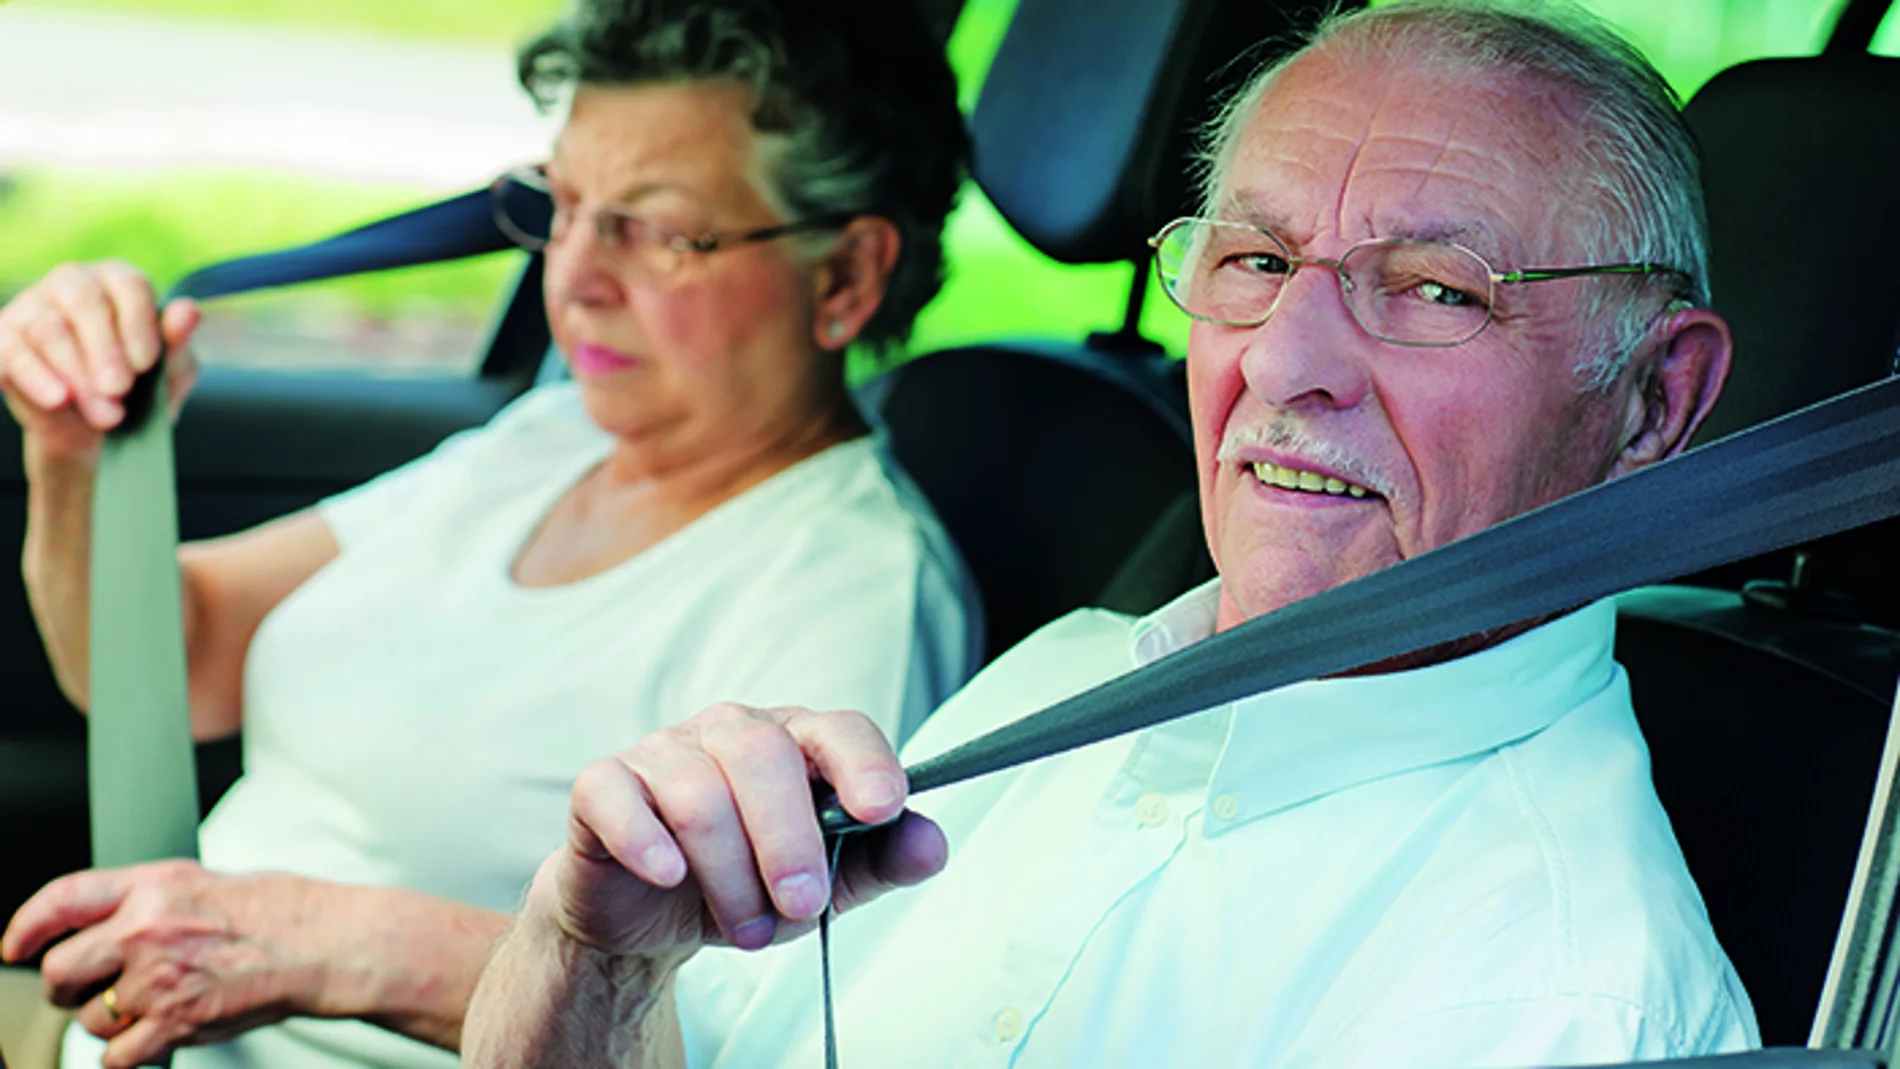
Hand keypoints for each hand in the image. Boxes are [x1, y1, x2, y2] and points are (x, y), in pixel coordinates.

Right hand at [0, 261, 200, 466]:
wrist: (97, 433)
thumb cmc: (141, 391)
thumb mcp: (168, 373)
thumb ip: (177, 343)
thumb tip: (188, 311)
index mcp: (119, 281)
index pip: (128, 285)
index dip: (138, 323)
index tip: (145, 365)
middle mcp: (72, 283)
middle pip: (84, 300)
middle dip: (104, 349)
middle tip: (120, 390)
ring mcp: (32, 307)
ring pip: (49, 330)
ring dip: (79, 377)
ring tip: (106, 415)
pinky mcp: (3, 338)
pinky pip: (12, 352)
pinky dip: (37, 377)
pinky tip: (59, 399)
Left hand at [0, 861, 325, 1068]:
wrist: (325, 943)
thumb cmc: (279, 910)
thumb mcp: (202, 881)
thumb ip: (147, 898)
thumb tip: (101, 924)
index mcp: (153, 887)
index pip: (63, 900)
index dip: (27, 925)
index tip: (15, 945)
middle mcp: (147, 930)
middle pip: (60, 971)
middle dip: (66, 986)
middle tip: (90, 987)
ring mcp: (159, 979)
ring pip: (90, 1019)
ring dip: (110, 1020)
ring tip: (152, 1005)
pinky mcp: (176, 1022)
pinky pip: (117, 1056)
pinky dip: (131, 1053)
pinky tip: (157, 1033)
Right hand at [534, 702, 948, 962]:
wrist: (651, 913)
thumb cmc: (746, 881)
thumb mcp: (826, 883)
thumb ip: (881, 861)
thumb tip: (930, 842)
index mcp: (797, 742)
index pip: (839, 729)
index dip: (865, 763)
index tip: (883, 807)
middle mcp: (732, 732)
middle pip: (767, 756)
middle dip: (790, 840)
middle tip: (801, 903)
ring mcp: (664, 752)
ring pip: (700, 793)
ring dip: (729, 873)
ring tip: (746, 928)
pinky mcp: (604, 785)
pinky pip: (621, 799)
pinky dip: (648, 842)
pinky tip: (668, 875)